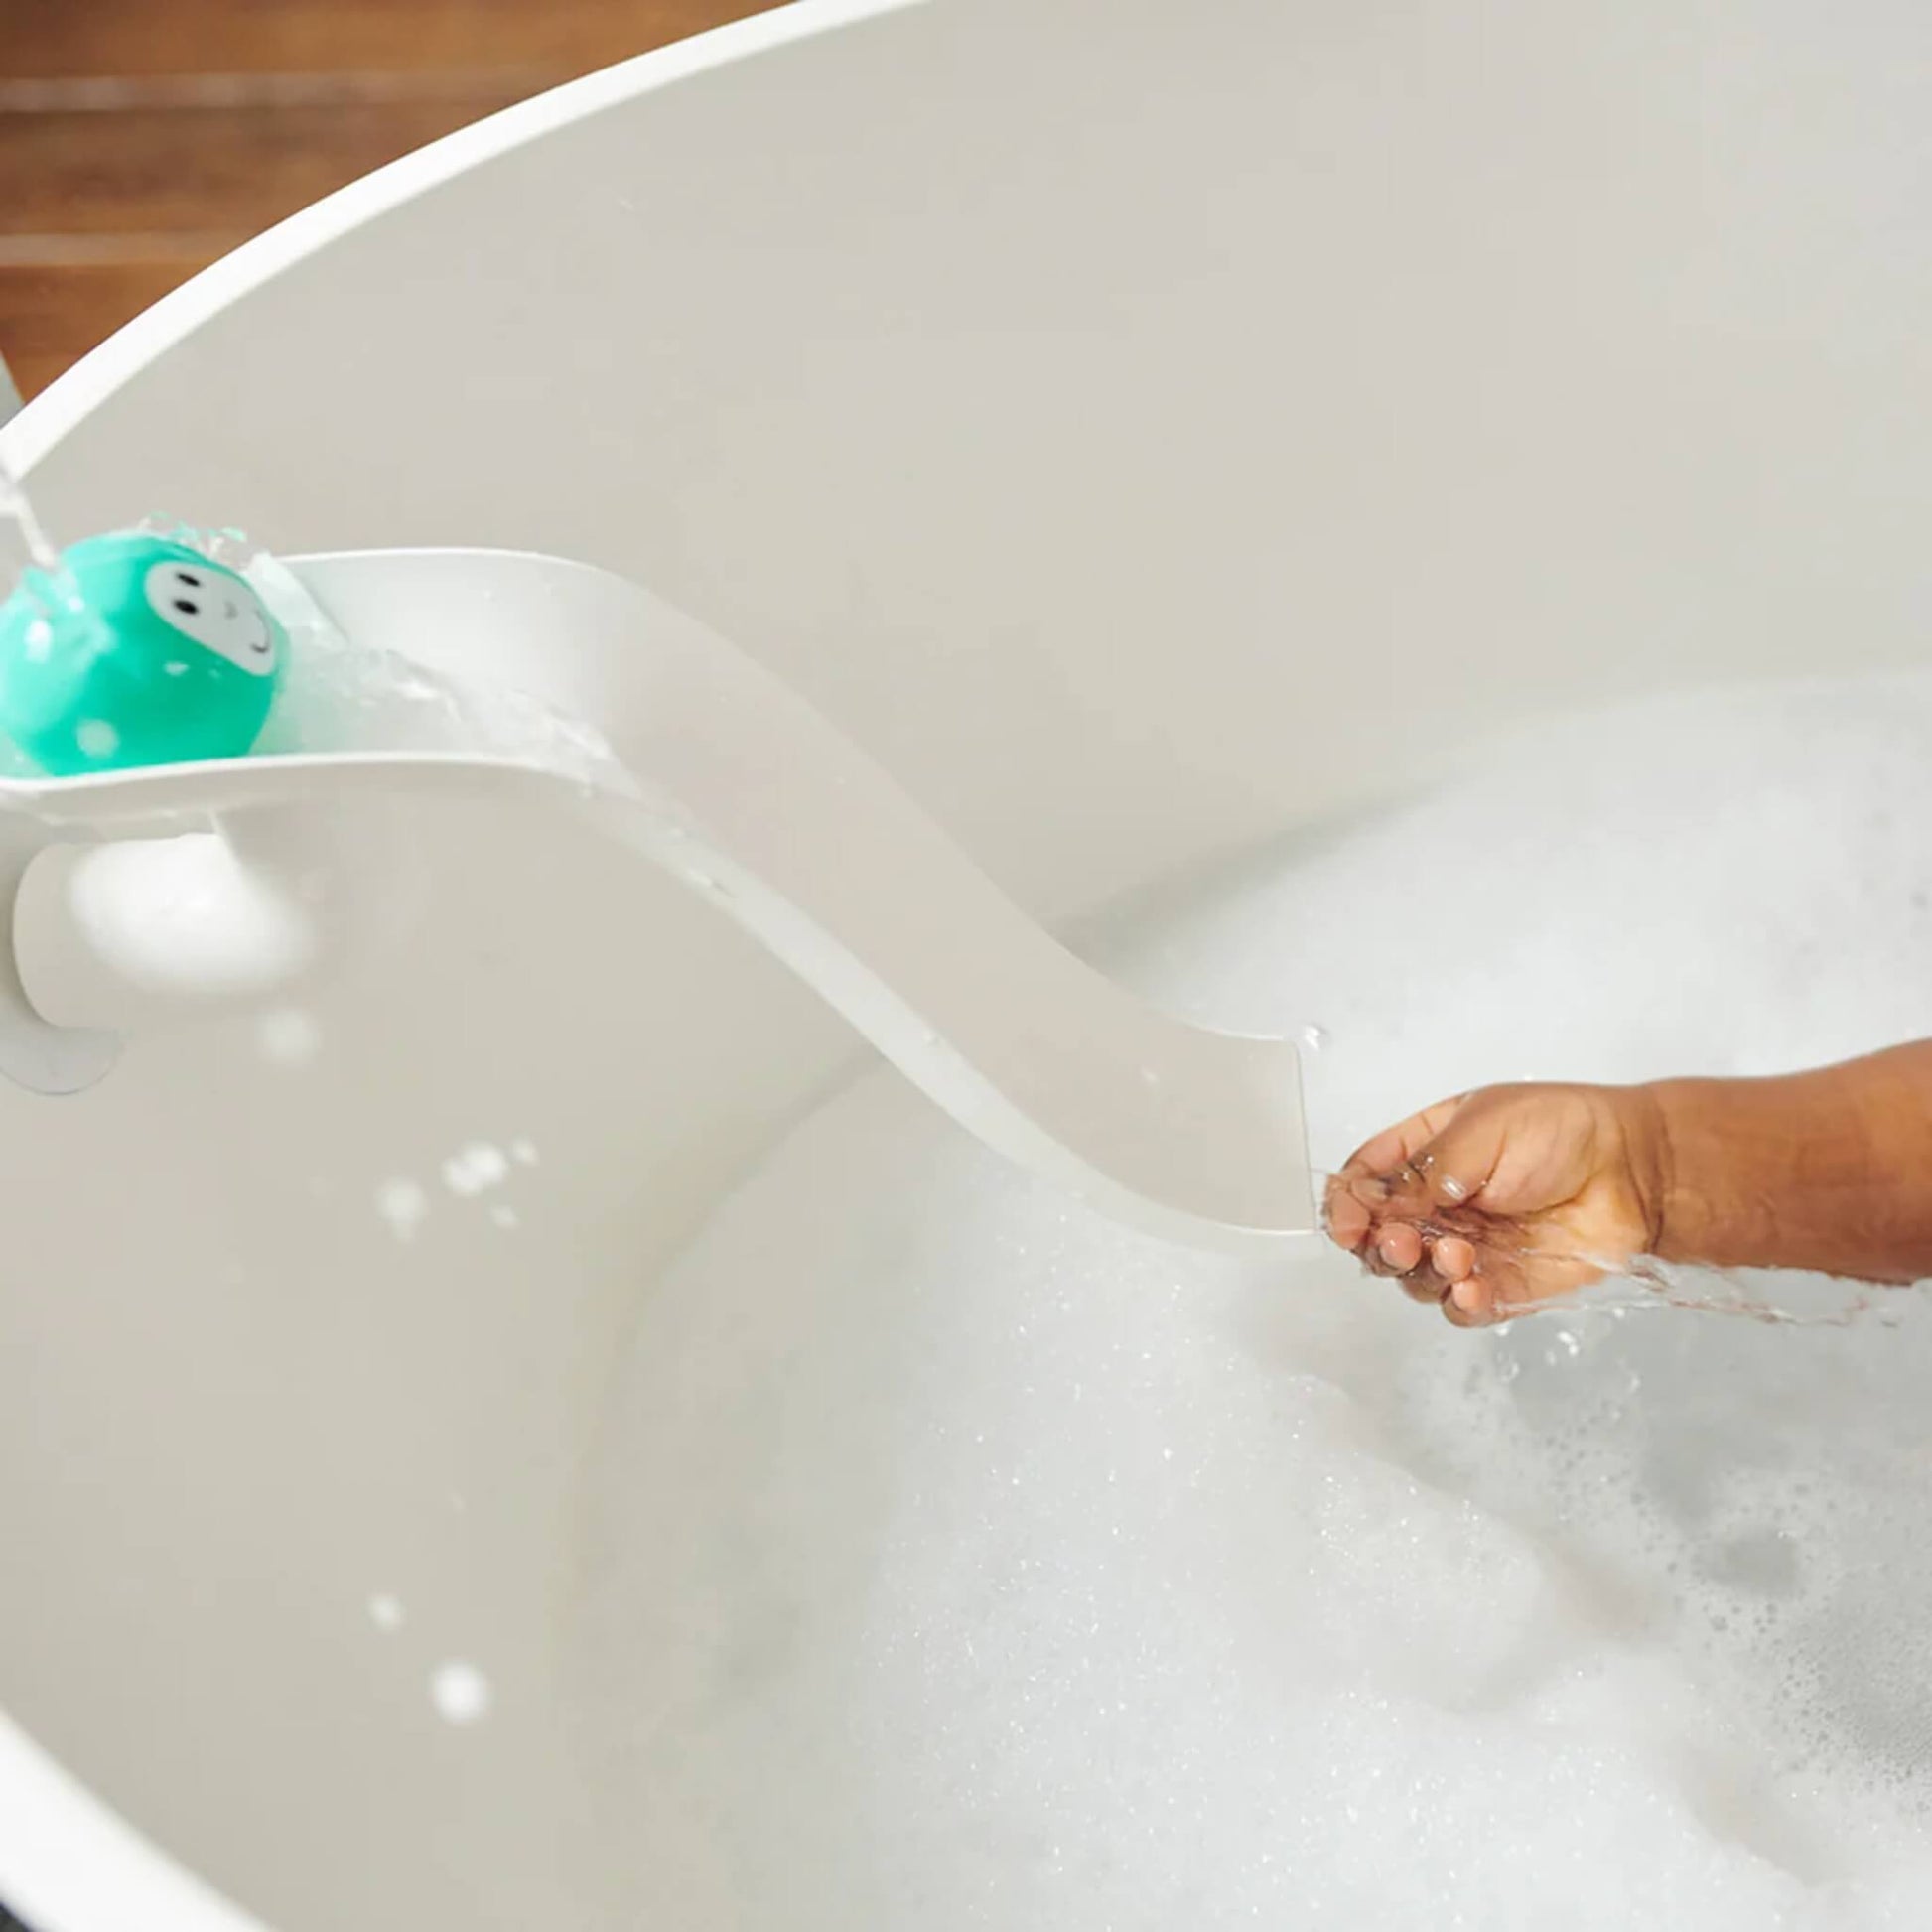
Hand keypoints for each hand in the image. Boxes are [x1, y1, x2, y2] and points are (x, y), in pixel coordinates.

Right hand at [1323, 1084, 1666, 1325]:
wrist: (1636, 1171)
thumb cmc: (1562, 1131)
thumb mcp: (1481, 1131)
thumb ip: (1423, 1171)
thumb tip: (1373, 1202)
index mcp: (1423, 1153)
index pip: (1362, 1183)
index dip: (1345, 1205)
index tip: (1348, 1223)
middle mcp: (1437, 1205)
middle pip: (1377, 1237)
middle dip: (1379, 1245)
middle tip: (1402, 1243)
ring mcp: (1467, 1247)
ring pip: (1414, 1278)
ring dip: (1423, 1272)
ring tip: (1459, 1255)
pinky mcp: (1500, 1286)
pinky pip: (1460, 1309)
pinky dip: (1458, 1304)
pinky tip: (1472, 1289)